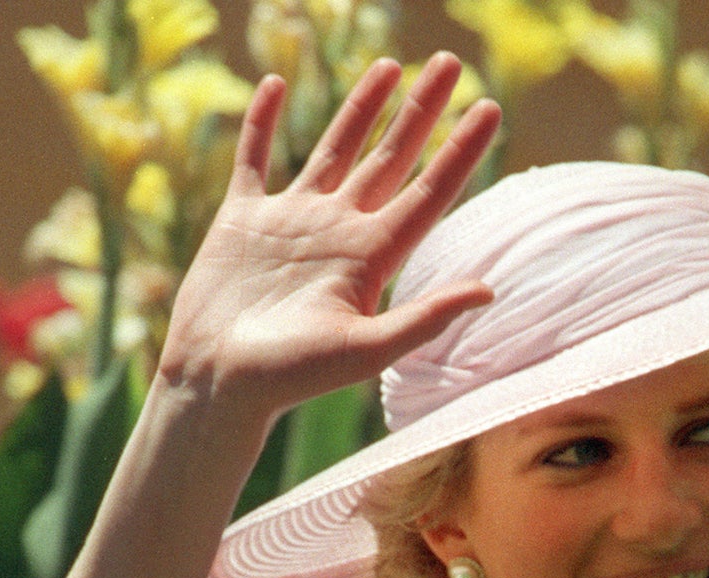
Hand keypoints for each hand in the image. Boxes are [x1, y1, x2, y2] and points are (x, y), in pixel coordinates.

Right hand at [160, 53, 501, 420]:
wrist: (217, 384)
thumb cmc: (290, 378)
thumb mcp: (365, 352)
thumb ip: (425, 319)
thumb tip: (490, 290)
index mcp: (371, 256)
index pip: (429, 191)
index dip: (462, 150)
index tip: (490, 107)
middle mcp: (338, 231)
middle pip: (391, 157)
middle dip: (421, 110)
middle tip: (451, 62)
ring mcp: (291, 222)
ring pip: (335, 148)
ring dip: (361, 107)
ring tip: (389, 66)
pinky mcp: (242, 220)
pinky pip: (255, 158)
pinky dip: (262, 122)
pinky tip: (275, 85)